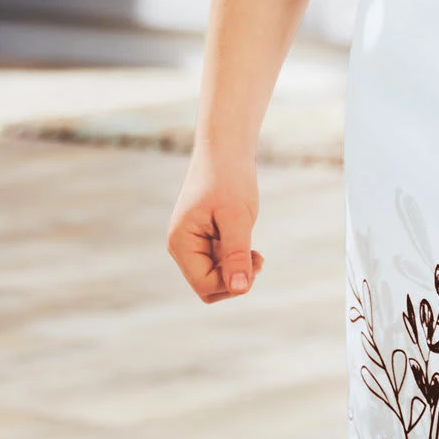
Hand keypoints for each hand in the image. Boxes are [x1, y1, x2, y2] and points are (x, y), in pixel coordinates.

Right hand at [167, 151, 264, 302]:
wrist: (226, 149)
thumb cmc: (230, 178)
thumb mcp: (237, 217)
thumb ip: (237, 254)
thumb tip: (240, 289)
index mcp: (181, 243)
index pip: (204, 285)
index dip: (232, 283)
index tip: (255, 262)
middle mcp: (181, 246)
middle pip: (207, 286)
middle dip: (234, 280)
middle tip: (257, 258)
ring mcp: (191, 243)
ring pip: (214, 276)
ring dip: (237, 270)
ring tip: (255, 252)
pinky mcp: (204, 238)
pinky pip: (218, 263)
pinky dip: (236, 260)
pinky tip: (251, 248)